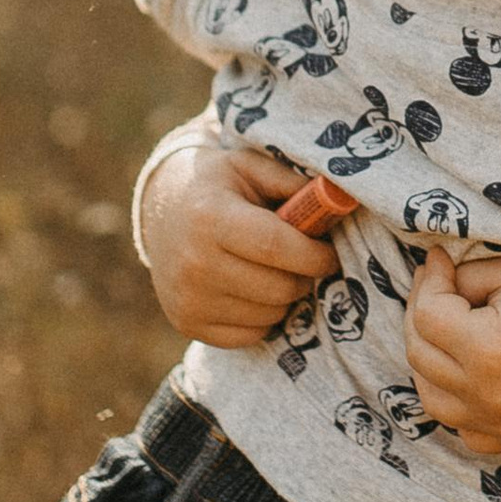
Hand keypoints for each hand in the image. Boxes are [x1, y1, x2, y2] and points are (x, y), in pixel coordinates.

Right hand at [133, 137, 336, 347]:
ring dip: (285, 296)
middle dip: (305, 276)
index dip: (314, 254)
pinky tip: (253, 290)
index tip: (329, 252)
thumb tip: (340, 200)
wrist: (161, 214)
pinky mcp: (188, 324)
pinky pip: (252, 334)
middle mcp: (194, 262)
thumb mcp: (250, 167)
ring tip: (274, 271)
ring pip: (271, 314)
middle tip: (305, 261)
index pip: (275, 246)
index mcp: (210, 217)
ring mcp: (189, 299)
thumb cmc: (218, 187)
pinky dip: (264, 317)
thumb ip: (293, 182)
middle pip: (279, 287)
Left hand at [406, 252, 500, 456]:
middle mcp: (489, 397)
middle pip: (420, 355)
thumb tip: (432, 284)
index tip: (439, 260)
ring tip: (447, 328)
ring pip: (431, 397)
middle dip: (423, 314)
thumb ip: (464, 281)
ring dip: (430, 360)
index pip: (426, 315)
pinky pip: (464, 427)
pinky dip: (457, 401)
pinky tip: (469, 373)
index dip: (429, 279)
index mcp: (488, 351)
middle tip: (440, 287)